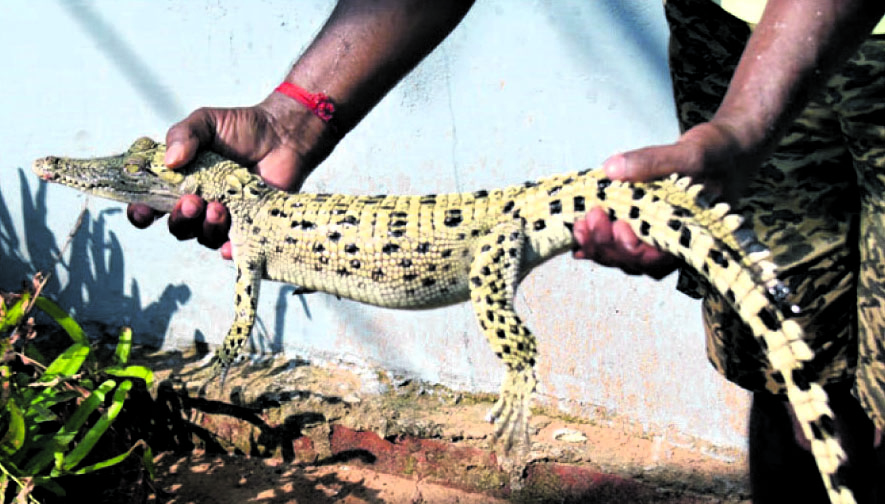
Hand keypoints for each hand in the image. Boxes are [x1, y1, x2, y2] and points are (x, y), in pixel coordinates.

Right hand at [127, 93, 333, 258]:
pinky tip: (230, 245)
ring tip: (219, 208)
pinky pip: (235, 248)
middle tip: (193, 202)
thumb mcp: (206, 122)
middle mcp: (199, 204)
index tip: (142, 211)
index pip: (152, 205)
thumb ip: (184, 134)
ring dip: (206, 228)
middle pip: (178, 227)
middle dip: (180, 219)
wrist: (284, 135)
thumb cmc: (242, 128)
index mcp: (181, 182)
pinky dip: (230, 251)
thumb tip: (170, 161)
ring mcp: (225, 218)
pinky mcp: (250, 226)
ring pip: (204, 238)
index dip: (142, 212)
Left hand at [572, 121, 756, 278]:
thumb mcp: (690, 152)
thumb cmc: (717, 153)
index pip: (656, 259)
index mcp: (691, 236)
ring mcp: (658, 237)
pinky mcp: (646, 225)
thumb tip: (610, 169)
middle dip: (606, 245)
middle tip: (589, 218)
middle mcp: (674, 244)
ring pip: (623, 256)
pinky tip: (578, 233)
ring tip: (579, 225)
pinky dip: (598, 238)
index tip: (617, 224)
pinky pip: (619, 241)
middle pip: (634, 262)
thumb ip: (652, 161)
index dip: (631, 249)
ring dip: (598, 244)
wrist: (728, 148)